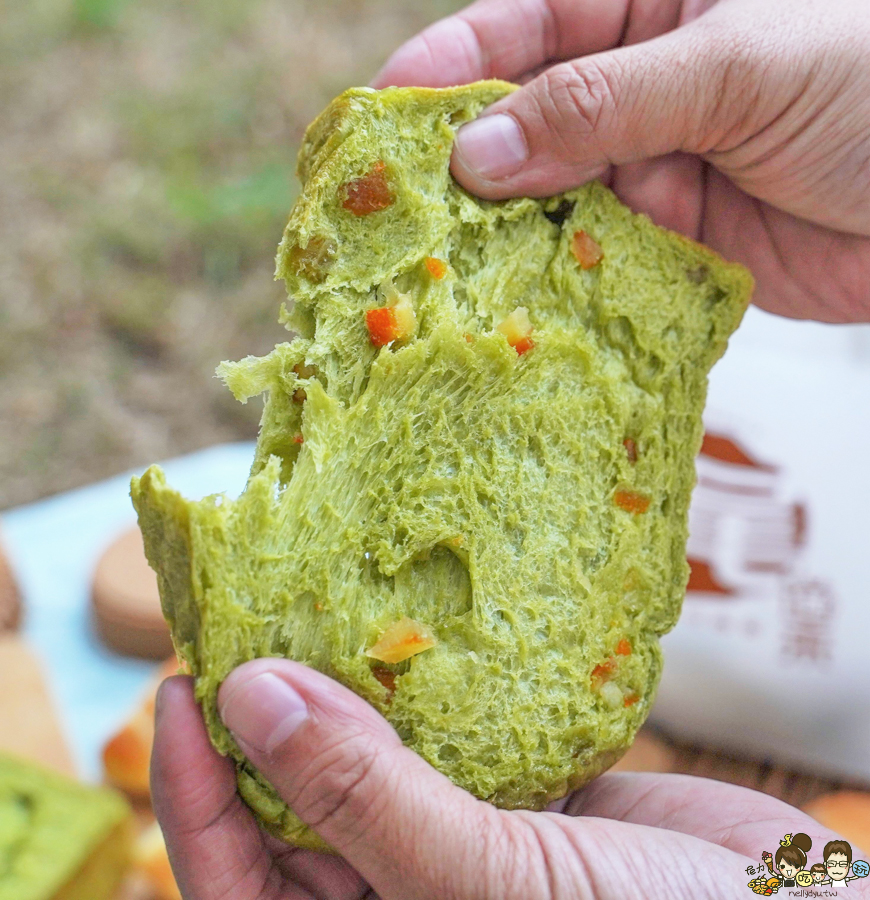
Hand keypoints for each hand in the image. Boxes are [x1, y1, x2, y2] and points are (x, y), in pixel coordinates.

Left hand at [152, 663, 842, 898]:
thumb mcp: (490, 886)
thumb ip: (367, 802)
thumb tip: (253, 698)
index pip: (236, 873)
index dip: (193, 786)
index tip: (180, 679)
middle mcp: (399, 890)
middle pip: (296, 801)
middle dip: (267, 715)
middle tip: (248, 612)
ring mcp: (457, 837)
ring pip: (370, 758)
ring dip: (347, 687)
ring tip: (319, 600)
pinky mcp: (516, 794)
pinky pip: (448, 732)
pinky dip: (427, 682)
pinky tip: (413, 622)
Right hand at [372, 0, 869, 323]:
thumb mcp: (737, 65)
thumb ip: (603, 103)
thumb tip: (481, 151)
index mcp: (651, 6)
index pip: (525, 27)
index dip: (450, 67)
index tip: (383, 113)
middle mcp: (639, 88)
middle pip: (524, 123)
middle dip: (466, 165)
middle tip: (401, 212)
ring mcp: (651, 170)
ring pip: (549, 201)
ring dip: (505, 235)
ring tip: (444, 269)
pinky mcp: (669, 245)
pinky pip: (595, 261)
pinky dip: (559, 281)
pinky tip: (519, 301)